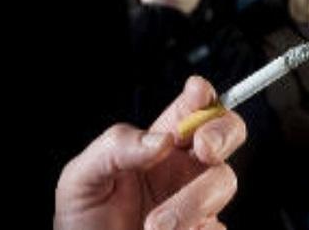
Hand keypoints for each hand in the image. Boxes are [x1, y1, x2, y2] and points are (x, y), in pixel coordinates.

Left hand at [54, 76, 246, 229]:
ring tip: (156, 225)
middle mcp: (183, 168)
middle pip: (227, 132)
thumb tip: (160, 140)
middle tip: (205, 146)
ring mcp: (198, 201)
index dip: (200, 94)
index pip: (190, 108)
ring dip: (193, 201)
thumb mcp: (81, 180)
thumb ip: (115, 148)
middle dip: (223, 132)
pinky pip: (217, 227)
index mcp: (158, 146)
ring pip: (224, 180)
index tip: (196, 92)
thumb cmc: (83, 224)